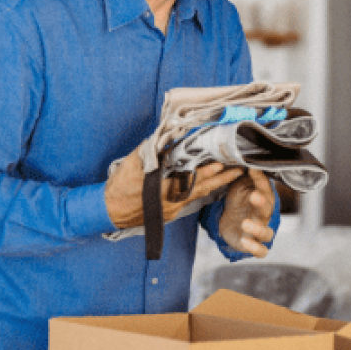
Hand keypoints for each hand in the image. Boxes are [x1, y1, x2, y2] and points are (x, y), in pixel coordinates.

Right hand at [105, 146, 243, 228]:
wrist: (109, 210)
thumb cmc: (120, 187)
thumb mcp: (132, 164)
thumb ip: (151, 151)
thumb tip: (167, 137)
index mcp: (163, 189)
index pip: (191, 179)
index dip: (208, 172)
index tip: (222, 163)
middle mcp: (173, 201)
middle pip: (202, 188)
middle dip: (222, 178)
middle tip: (240, 168)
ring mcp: (174, 208)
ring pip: (199, 195)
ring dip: (217, 184)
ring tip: (233, 174)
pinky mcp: (172, 212)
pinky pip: (192, 199)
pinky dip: (204, 190)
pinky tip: (214, 183)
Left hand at [219, 168, 275, 257]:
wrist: (229, 221)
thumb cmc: (239, 200)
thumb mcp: (240, 185)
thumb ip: (245, 175)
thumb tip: (245, 158)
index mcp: (263, 199)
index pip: (266, 189)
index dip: (261, 181)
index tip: (252, 170)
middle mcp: (264, 215)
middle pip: (268, 209)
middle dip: (262, 202)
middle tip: (253, 196)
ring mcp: (260, 231)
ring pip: (267, 233)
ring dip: (258, 228)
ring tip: (245, 223)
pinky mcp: (253, 245)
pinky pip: (261, 251)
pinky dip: (255, 248)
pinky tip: (244, 242)